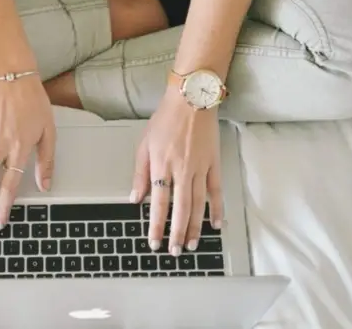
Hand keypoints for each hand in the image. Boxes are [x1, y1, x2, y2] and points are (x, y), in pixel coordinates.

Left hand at [130, 87, 223, 255]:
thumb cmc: (165, 119)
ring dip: (195, 227)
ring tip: (192, 244)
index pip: (158, 203)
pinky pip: (216, 191)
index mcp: (162, 165)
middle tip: (175, 251)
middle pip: (180, 208)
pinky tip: (215, 224)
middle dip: (178, 233)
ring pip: (198, 204)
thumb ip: (140, 174)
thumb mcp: (144, 144)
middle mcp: (182, 170)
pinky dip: (217, 208)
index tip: (154, 241)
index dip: (156, 225)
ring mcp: (200, 168)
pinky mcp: (214, 164)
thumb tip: (135, 198)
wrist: (191, 99)